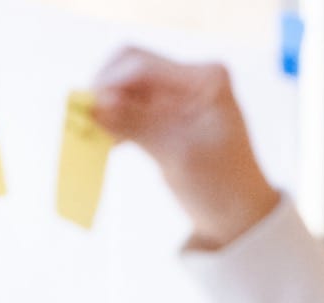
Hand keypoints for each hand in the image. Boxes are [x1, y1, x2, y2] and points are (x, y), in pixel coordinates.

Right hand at [90, 47, 282, 249]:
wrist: (239, 215)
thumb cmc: (220, 186)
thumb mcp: (176, 155)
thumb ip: (135, 125)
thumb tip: (93, 104)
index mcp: (206, 79)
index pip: (143, 66)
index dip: (109, 85)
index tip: (85, 111)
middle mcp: (193, 78)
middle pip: (131, 67)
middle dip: (105, 91)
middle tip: (85, 122)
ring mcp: (180, 93)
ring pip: (127, 86)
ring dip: (107, 107)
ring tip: (93, 136)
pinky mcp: (169, 112)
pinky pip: (131, 105)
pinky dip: (116, 119)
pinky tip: (108, 142)